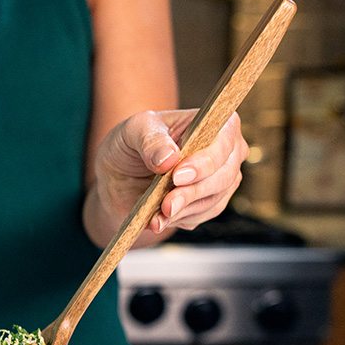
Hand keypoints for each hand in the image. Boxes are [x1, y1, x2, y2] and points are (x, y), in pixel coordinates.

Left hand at [86, 109, 248, 244]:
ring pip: (213, 199)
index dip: (206, 160)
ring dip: (184, 209)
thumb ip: (150, 140)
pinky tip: (158, 220)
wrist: (119, 174)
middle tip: (167, 204)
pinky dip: (179, 219)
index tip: (179, 176)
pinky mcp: (209, 203)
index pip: (224, 140)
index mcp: (211, 123)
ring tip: (159, 213)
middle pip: (224, 175)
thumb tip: (169, 158)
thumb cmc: (131, 142)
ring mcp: (220, 179)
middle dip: (193, 191)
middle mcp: (224, 151)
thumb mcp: (133, 131)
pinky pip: (202, 216)